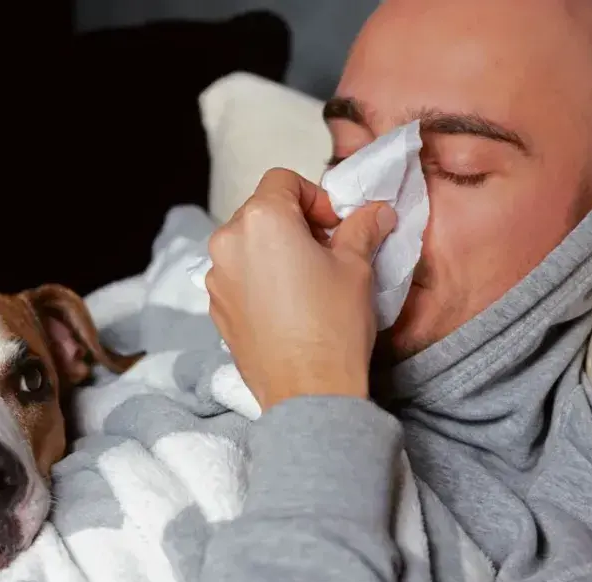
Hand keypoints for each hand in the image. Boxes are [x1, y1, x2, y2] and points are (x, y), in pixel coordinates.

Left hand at [205, 168, 395, 410]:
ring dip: (275, 249)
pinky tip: (288, 305)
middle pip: (261, 210)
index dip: (314, 196)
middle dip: (295, 222)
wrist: (307, 391)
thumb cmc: (333, 325)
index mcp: (261, 219)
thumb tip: (376, 211)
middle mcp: (228, 241)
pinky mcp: (215, 306)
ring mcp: (216, 276)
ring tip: (308, 280)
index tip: (334, 225)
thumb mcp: (356, 267)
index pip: (283, 180)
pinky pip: (237, 275)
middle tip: (328, 250)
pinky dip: (259, 277)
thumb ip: (362, 228)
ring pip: (247, 243)